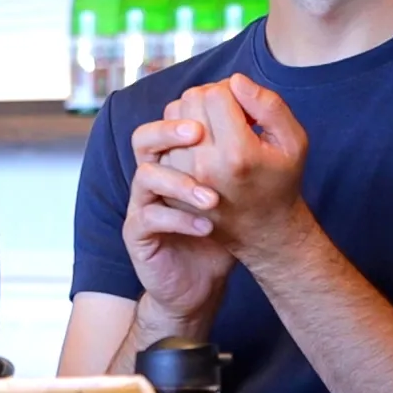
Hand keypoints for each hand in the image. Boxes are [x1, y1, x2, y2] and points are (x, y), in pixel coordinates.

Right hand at [123, 112, 236, 330]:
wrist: (204, 283)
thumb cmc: (224, 232)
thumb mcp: (241, 191)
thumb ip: (245, 153)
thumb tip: (253, 110)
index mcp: (176, 159)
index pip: (170, 120)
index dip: (190, 111)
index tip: (221, 114)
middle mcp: (155, 174)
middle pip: (145, 137)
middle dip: (170, 131)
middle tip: (199, 134)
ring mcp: (143, 203)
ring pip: (145, 175)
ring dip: (179, 182)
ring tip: (213, 200)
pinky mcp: (138, 232)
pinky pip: (148, 217)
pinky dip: (178, 219)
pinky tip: (206, 227)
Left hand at [167, 75, 313, 259]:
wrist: (263, 231)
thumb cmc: (281, 181)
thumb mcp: (293, 142)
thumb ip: (269, 105)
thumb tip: (236, 81)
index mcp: (237, 153)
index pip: (216, 93)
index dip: (233, 91)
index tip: (246, 109)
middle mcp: (204, 164)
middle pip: (192, 99)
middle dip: (212, 98)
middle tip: (232, 116)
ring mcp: (183, 175)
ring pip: (173, 114)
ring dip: (194, 113)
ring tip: (217, 131)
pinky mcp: (171, 182)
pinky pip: (164, 136)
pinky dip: (180, 133)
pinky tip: (202, 145)